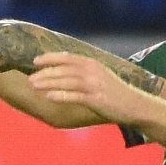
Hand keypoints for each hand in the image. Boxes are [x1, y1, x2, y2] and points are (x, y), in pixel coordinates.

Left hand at [30, 53, 165, 124]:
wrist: (136, 106)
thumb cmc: (116, 95)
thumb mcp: (100, 79)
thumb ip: (85, 75)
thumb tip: (65, 75)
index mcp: (94, 64)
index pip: (68, 58)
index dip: (51, 58)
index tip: (35, 61)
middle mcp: (94, 72)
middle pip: (65, 69)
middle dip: (45, 72)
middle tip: (29, 77)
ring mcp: (96, 85)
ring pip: (67, 81)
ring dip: (48, 82)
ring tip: (33, 86)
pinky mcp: (98, 99)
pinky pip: (76, 96)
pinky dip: (61, 95)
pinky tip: (48, 96)